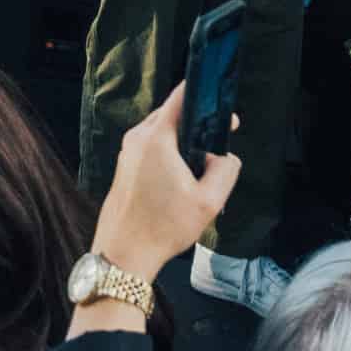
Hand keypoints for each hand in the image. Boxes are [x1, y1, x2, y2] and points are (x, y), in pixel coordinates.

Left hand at [92, 82, 242, 280]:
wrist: (124, 254)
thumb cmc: (163, 228)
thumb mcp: (209, 201)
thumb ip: (226, 169)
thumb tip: (225, 155)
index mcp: (156, 139)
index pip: (181, 97)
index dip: (207, 95)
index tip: (224, 107)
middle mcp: (137, 139)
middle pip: (173, 115)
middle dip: (198, 124)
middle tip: (220, 143)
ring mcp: (127, 152)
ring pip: (162, 133)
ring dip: (183, 143)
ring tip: (202, 168)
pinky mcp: (124, 166)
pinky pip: (151, 149)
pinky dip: (169, 155)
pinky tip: (182, 180)